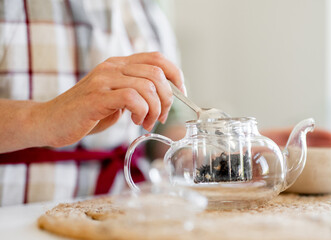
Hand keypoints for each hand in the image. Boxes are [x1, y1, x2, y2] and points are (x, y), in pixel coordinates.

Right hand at [31, 52, 184, 147]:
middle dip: (167, 99)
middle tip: (161, 116)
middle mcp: (112, 67)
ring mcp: (104, 80)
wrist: (51, 121)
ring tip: (146, 122)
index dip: (175, 75)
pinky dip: (142, 112)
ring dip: (155, 110)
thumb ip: (135, 92)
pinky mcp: (97, 97)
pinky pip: (132, 98)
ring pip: (147, 86)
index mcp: (119, 65)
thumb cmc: (86, 113)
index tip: (180, 94)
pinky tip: (135, 121)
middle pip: (156, 73)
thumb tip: (164, 98)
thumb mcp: (115, 98)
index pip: (156, 58)